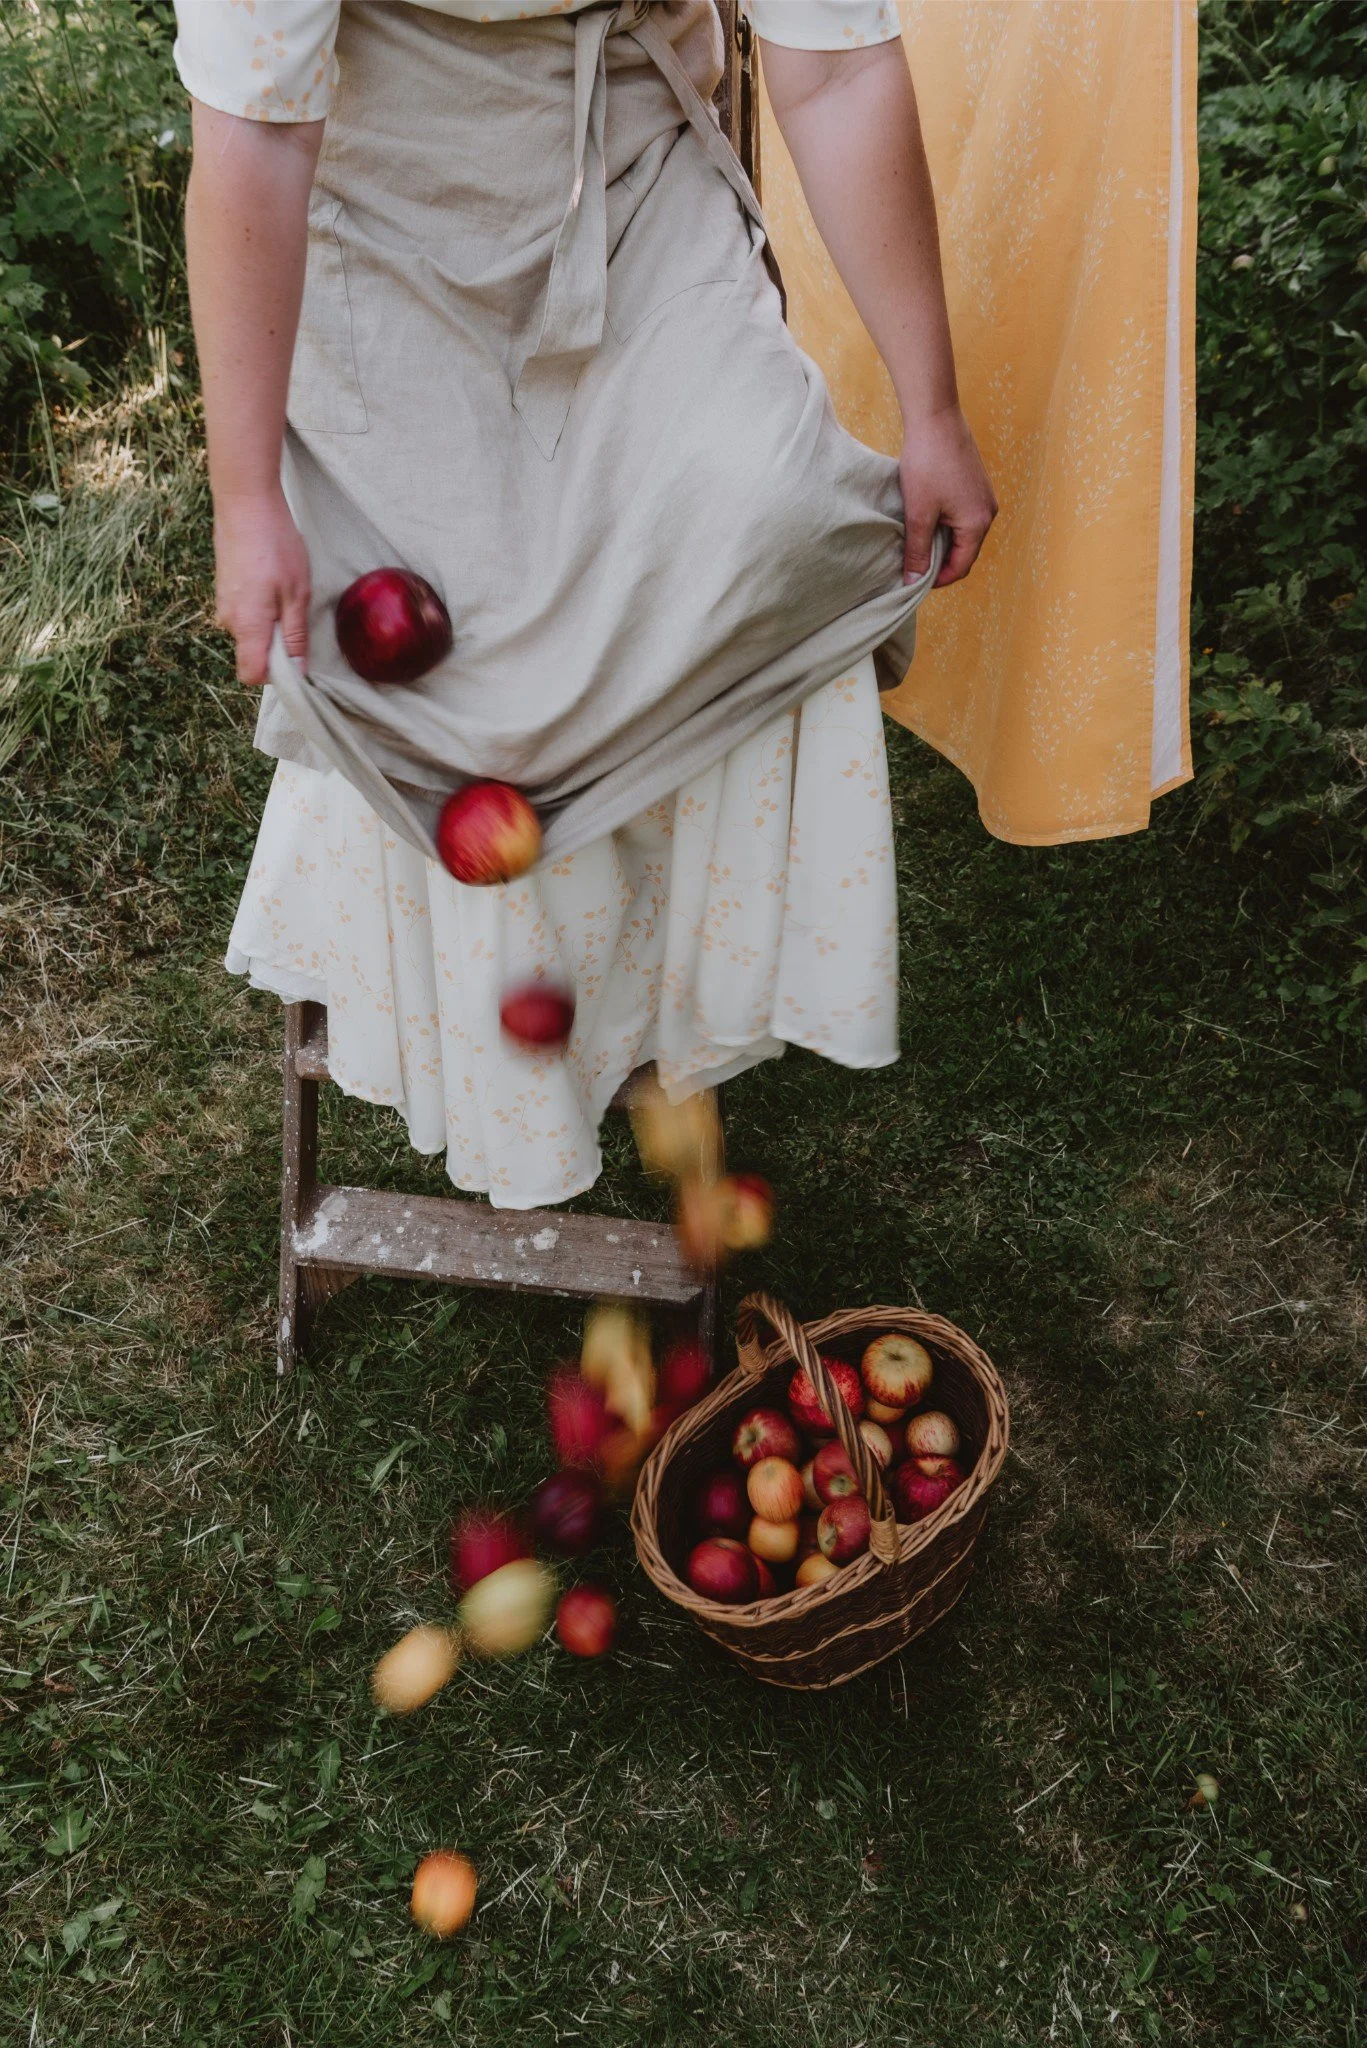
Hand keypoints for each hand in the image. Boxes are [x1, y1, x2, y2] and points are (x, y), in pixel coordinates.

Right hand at [212, 488, 311, 684]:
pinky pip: (244, 614)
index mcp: (247, 625)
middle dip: (276, 646)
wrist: (244, 502)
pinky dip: (260, 608)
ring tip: (283, 590)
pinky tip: (271, 581)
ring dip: (269, 623)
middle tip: (295, 612)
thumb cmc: (275, 544)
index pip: (251, 675)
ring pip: (249, 633)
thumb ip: (295, 635)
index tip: (295, 659)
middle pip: (252, 654)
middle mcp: (228, 620)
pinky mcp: (223, 590)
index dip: (276, 675)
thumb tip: (298, 669)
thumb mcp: (297, 593)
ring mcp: (223, 604)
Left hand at [899, 405, 997, 588]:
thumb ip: (918, 551)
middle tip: (912, 564)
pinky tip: (926, 519)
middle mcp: (988, 513)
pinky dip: (946, 524)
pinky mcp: (976, 485)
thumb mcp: (919, 514)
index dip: (938, 579)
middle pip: (964, 552)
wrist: (936, 419)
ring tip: (916, 542)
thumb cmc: (927, 464)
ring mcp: (984, 497)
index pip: (961, 567)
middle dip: (940, 562)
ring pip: (963, 534)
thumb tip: (914, 582)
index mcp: (978, 524)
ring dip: (942, 542)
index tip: (914, 581)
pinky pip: (964, 516)